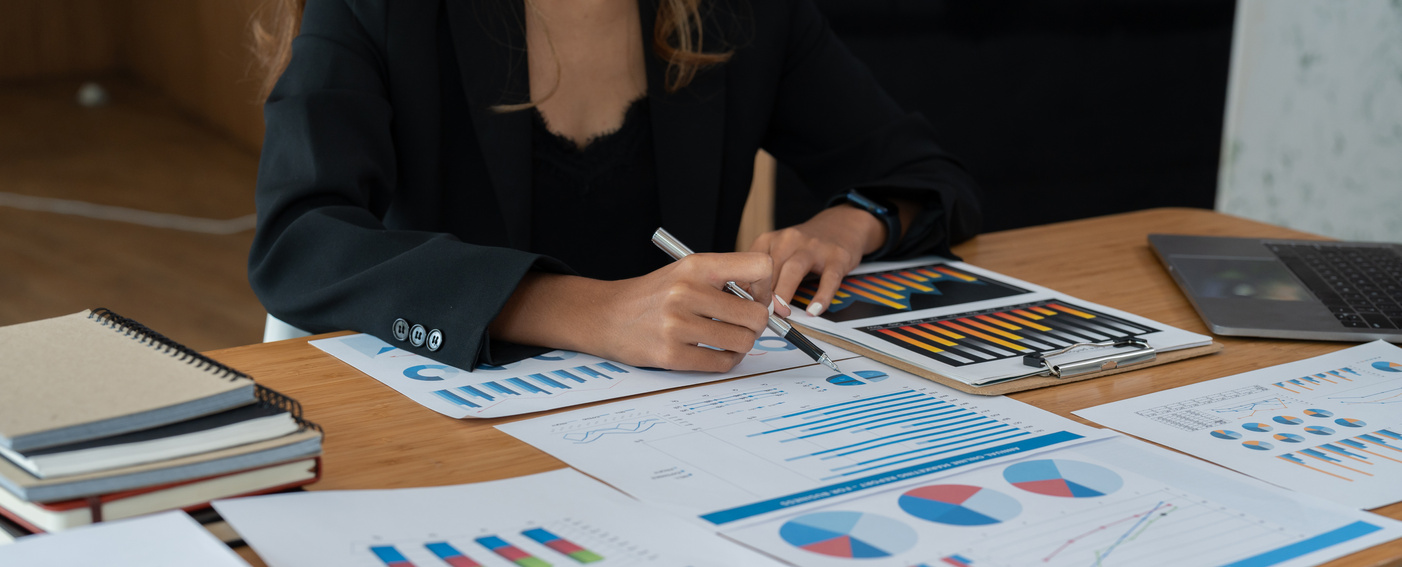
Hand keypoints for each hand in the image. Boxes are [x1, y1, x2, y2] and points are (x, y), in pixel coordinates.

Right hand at [494, 253, 783, 371]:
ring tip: (729, 339)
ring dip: (743, 344)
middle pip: (756, 314)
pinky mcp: (671, 354)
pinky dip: (727, 361)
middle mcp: (686, 292)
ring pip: (743, 341)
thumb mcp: (686, 271)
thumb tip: (769, 299)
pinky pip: (721, 363)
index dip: (767, 285)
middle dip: (757, 324)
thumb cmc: (655, 295)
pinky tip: (716, 352)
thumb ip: (725, 278)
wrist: (607, 316)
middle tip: (745, 324)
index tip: (758, 296)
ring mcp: (677, 325)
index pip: (759, 266)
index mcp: (695, 266)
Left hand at [750, 205, 884, 316]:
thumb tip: (744, 300)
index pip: (753, 264)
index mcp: (771, 240)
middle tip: (761, 315)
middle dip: (764, 293)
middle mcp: (790, 239)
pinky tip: (813, 311)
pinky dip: (821, 296)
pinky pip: (829, 278)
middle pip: (771, 267)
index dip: (747, 286)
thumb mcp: (779, 251)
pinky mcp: (837, 257)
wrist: (841, 225)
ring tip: (782, 313)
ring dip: (784, 293)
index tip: (746, 306)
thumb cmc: (804, 247)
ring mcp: (814, 247)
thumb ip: (763, 273)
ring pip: (794, 269)